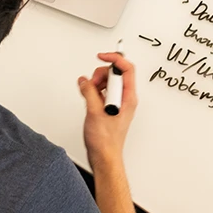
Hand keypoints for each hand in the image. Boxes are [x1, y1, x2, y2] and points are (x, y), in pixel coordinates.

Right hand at [78, 53, 137, 170]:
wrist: (104, 156)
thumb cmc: (106, 141)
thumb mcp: (94, 112)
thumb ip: (89, 92)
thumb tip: (85, 80)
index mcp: (128, 97)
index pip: (127, 68)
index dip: (114, 58)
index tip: (101, 56)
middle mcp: (125, 98)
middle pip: (115, 73)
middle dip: (101, 75)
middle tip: (92, 86)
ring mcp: (118, 103)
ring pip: (107, 82)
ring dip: (96, 84)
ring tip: (90, 96)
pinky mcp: (110, 107)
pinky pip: (102, 92)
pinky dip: (94, 92)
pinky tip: (89, 101)